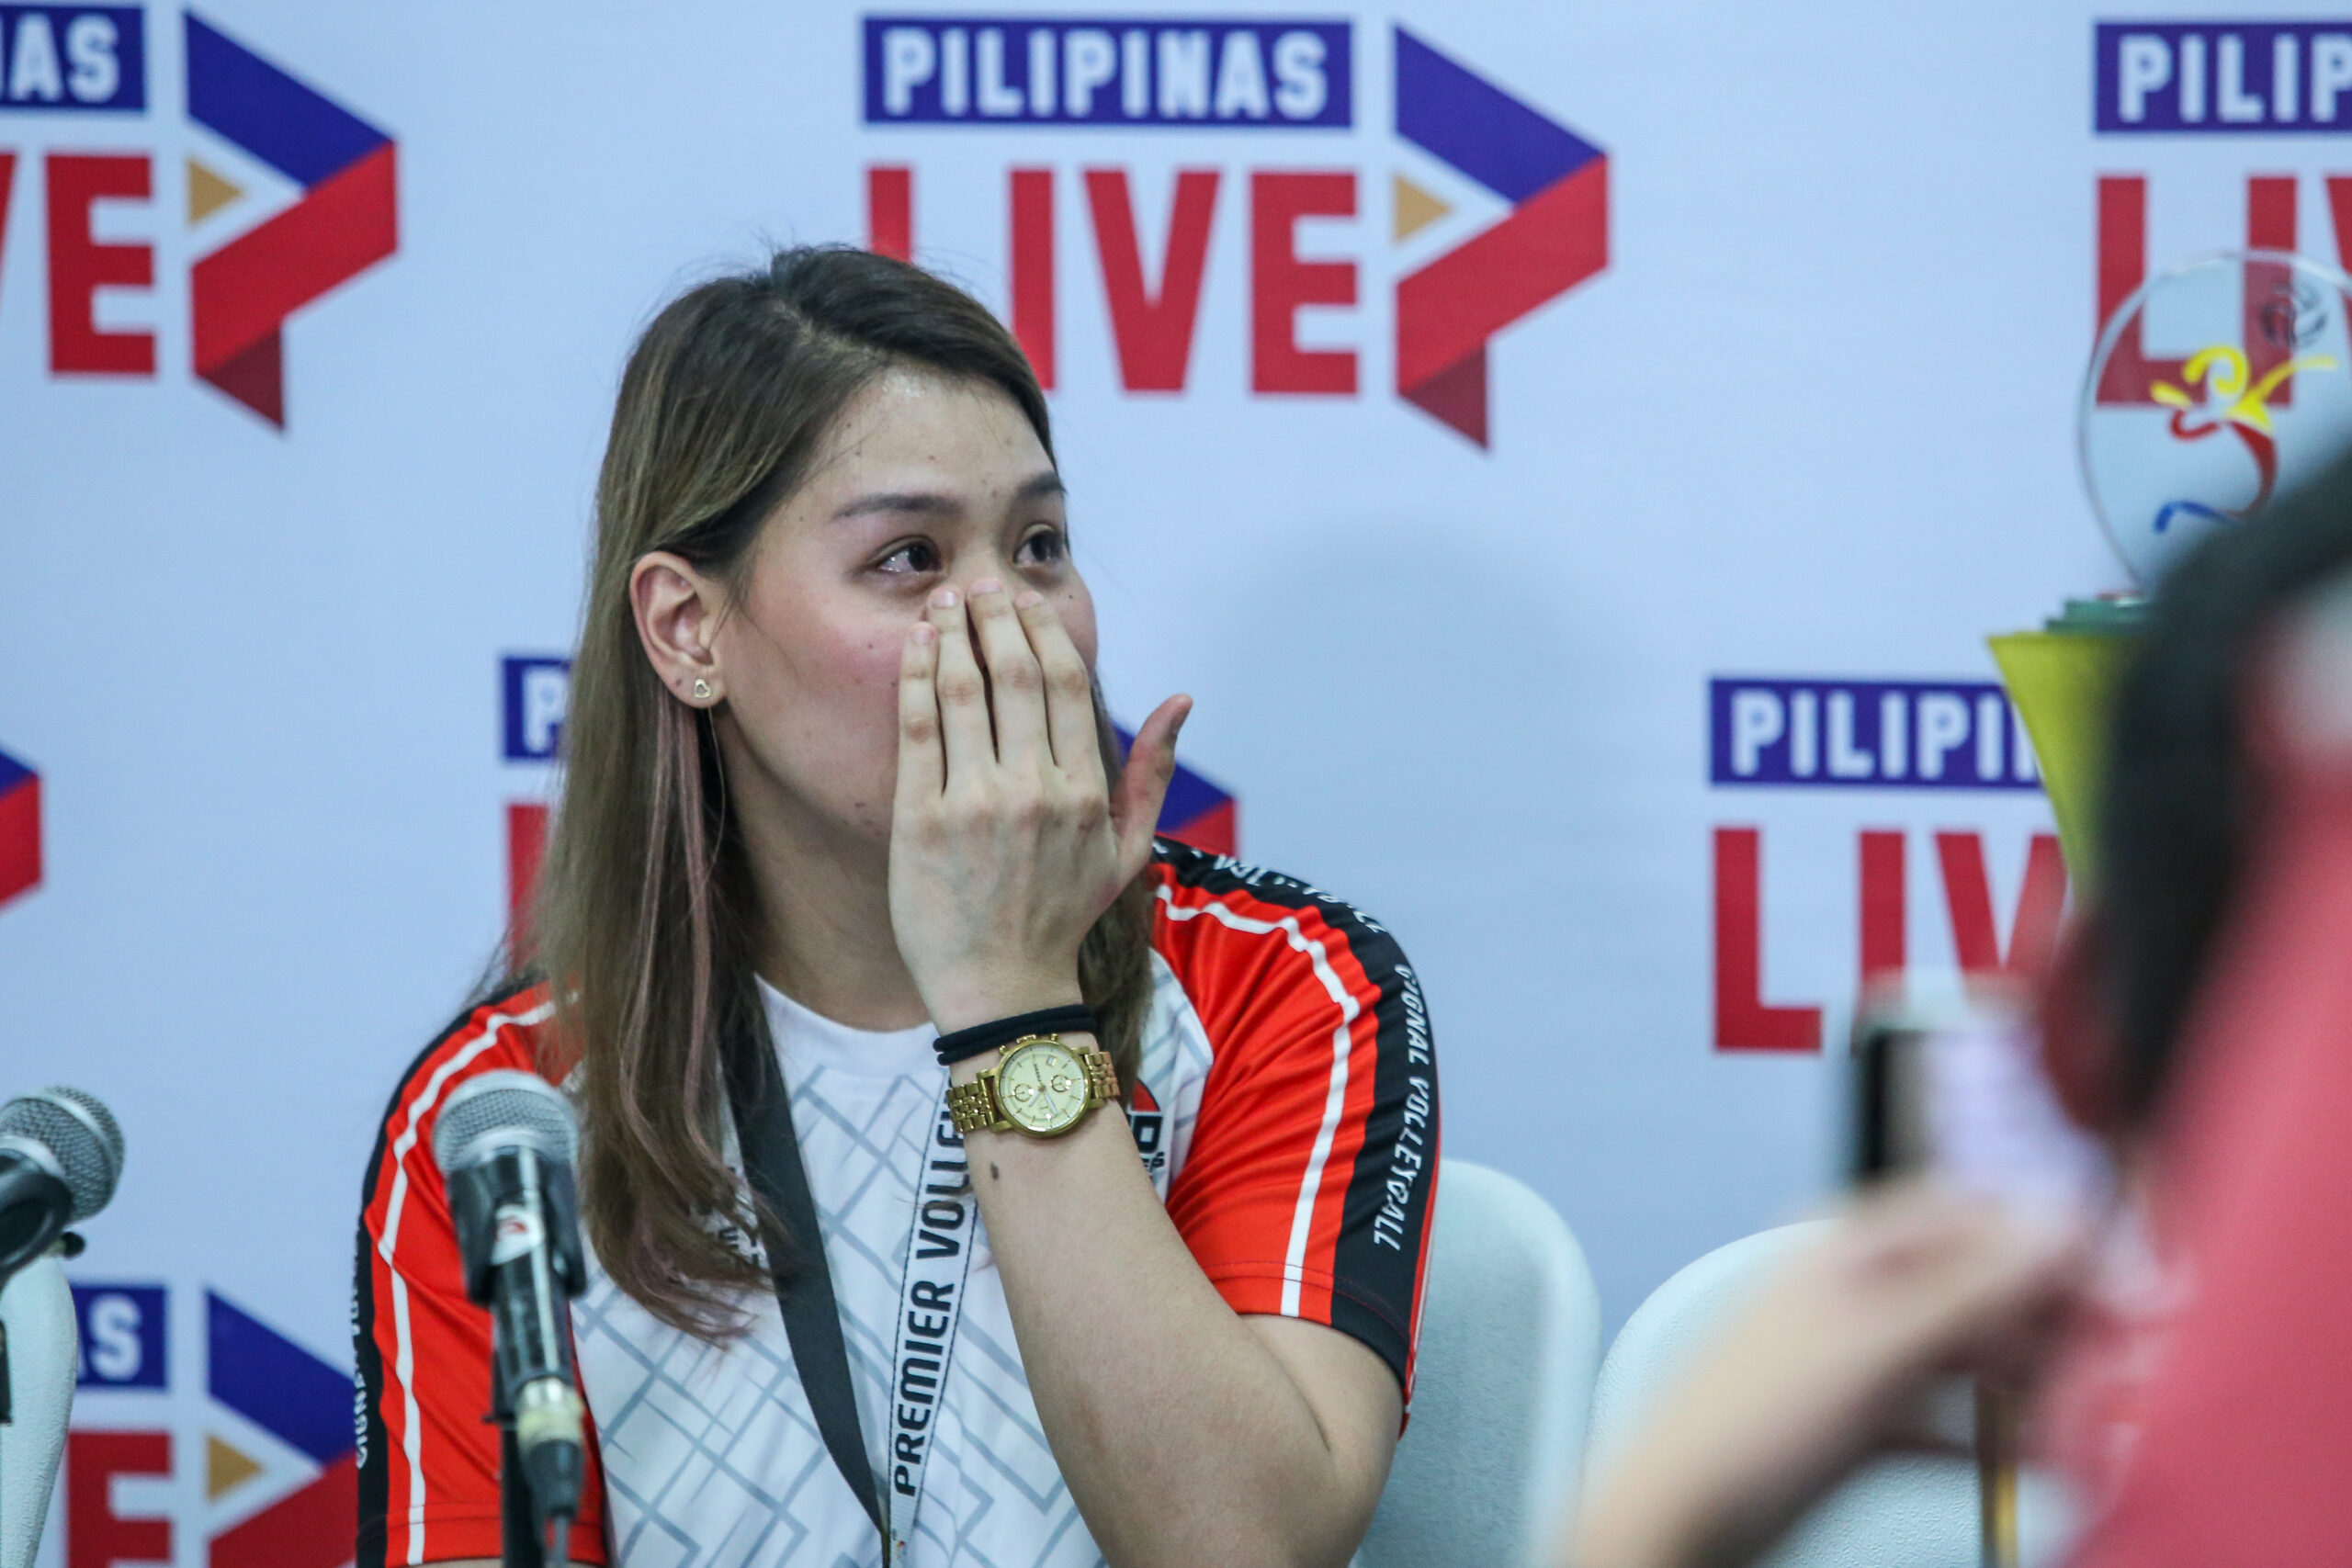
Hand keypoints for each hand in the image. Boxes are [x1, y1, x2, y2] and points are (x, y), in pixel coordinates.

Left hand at [890, 578, 1188, 1033]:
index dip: (1043, 631)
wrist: (1002, 989)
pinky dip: (915, 678)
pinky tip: (912, 646)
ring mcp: (977, 805)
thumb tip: (1181, 699)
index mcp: (1085, 793)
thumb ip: (1153, 771)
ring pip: (964, 693)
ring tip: (943, 605)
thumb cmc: (1062, 916)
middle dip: (997, 619)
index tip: (1023, 600)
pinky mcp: (924, 820)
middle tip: (979, 585)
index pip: (1066, 685)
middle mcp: (1035, 792)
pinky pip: (919, 730)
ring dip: (952, 636)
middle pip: (1017, 676)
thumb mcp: (1127, 850)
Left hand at [1572, 1183, 2085, 1567]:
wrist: (1677, 1516)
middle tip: (2115, 1375)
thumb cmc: (1750, 1423)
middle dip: (2052, 1328)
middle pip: (1985, 1288)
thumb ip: (1971, 1285)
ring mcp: (1866, 1358)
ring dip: (2033, 1389)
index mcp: (1852, 1245)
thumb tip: (2061, 1222)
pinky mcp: (1868, 1424)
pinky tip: (2037, 1464)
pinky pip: (1954, 1419)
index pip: (1975, 1215)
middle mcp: (1863, 1291)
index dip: (2051, 1245)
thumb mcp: (1874, 1345)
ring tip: (2085, 1426)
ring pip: (1976, 1357)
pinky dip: (1995, 1439)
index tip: (2121, 1288)